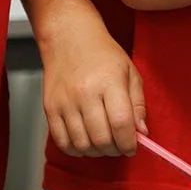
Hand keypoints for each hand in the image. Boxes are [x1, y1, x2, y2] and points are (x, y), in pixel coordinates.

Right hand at [41, 26, 146, 157]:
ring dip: (97, 152)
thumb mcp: (130, 72)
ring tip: (103, 142)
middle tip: (119, 145)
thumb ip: (138, 104)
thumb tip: (141, 133)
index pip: (121, 123)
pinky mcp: (50, 108)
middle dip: (115, 150)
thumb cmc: (102, 54)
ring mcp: (65, 102)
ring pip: (82, 145)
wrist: (69, 38)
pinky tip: (86, 141)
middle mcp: (84, 93)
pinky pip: (62, 142)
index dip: (129, 143)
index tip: (132, 147)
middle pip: (101, 139)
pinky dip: (76, 149)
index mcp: (109, 82)